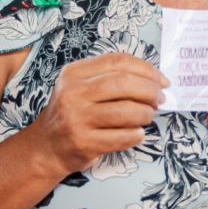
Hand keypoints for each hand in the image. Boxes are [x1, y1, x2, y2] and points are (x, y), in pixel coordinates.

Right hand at [30, 53, 168, 176]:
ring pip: (126, 111)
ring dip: (146, 113)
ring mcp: (77, 118)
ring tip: (148, 116)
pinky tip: (137, 133)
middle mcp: (73, 93)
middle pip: (124, 83)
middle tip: (160, 99)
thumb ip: (109, 78)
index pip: (118, 62)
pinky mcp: (83, 142)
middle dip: (150, 91)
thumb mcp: (80, 87)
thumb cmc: (71, 114)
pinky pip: (121, 137)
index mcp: (74, 73)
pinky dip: (136, 134)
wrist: (46, 147)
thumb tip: (152, 80)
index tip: (161, 80)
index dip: (146, 69)